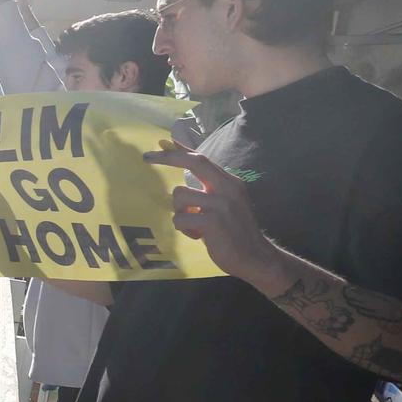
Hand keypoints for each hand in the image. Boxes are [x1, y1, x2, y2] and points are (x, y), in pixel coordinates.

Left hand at [142, 142, 282, 283]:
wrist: (254, 256)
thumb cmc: (235, 231)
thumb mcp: (225, 203)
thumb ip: (208, 187)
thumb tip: (186, 170)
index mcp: (230, 182)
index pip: (202, 159)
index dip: (179, 150)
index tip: (159, 145)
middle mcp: (227, 188)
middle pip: (194, 162)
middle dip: (167, 157)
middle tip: (146, 157)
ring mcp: (220, 203)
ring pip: (179, 195)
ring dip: (179, 212)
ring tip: (194, 224)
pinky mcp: (212, 221)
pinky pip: (179, 218)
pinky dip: (184, 229)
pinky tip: (199, 236)